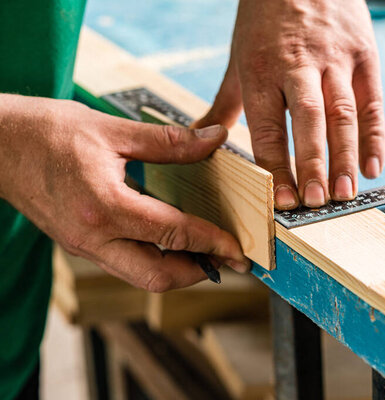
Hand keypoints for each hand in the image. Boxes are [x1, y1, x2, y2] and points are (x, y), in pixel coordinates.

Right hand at [0, 95, 249, 291]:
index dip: (213, 243)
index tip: (239, 249)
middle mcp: (93, 238)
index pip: (174, 235)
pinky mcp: (79, 244)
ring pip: (141, 276)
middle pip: (158, 277)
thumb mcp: (111, 130)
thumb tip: (214, 139)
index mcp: (104, 208)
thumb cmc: (45, 132)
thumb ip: (169, 141)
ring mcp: (84, 246)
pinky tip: (171, 241)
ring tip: (206, 252)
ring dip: (178, 270)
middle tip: (228, 260)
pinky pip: (125, 263)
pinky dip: (155, 259)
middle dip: (200, 273)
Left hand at [193, 0, 384, 209]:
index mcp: (261, 69)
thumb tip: (198, 140)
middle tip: (317, 203)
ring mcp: (334, 59)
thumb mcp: (238, 60)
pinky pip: (372, 100)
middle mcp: (298, 65)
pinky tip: (373, 167)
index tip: (283, 200)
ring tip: (345, 193)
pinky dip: (375, 135)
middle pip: (308, 120)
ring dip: (345, 156)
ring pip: (342, 112)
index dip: (276, 165)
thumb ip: (224, 105)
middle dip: (313, 164)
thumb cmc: (264, 21)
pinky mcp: (363, 54)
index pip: (267, 126)